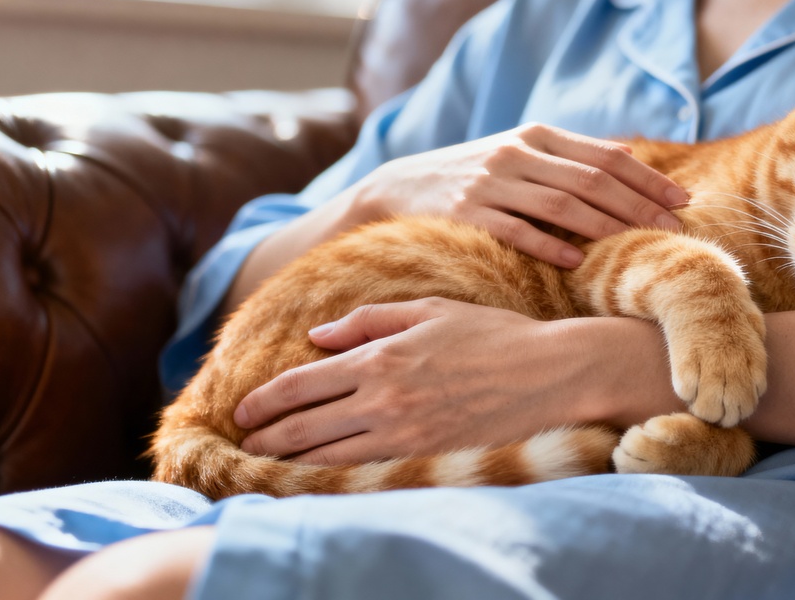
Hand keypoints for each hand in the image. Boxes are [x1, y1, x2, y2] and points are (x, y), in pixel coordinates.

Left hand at [233, 298, 677, 465]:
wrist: (553, 374)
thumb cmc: (495, 335)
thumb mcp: (431, 310)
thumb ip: (368, 321)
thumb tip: (317, 337)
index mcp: (380, 356)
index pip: (300, 385)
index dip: (263, 402)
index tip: (241, 413)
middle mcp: (384, 399)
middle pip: (302, 428)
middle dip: (265, 441)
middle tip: (245, 448)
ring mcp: (404, 436)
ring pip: (326, 459)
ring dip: (289, 465)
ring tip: (269, 468)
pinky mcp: (426, 461)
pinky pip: (364, 476)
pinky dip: (332, 481)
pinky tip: (318, 482)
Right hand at [352, 124, 689, 266]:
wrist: (397, 189)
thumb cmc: (472, 175)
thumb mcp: (519, 153)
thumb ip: (570, 155)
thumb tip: (629, 156)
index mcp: (536, 135)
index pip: (606, 156)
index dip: (648, 179)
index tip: (684, 201)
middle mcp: (515, 153)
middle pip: (591, 180)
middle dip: (638, 206)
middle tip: (673, 231)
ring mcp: (490, 183)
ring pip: (561, 204)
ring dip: (605, 226)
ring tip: (638, 246)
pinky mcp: (466, 213)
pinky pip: (516, 230)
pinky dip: (548, 245)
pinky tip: (576, 261)